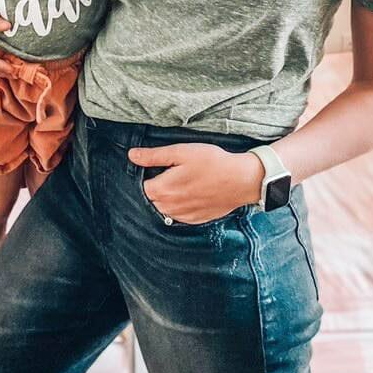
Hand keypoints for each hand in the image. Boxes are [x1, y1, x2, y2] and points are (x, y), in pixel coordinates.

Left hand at [128, 143, 263, 223]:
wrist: (241, 180)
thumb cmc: (211, 162)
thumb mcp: (180, 152)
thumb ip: (153, 156)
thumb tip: (132, 155)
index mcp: (163, 190)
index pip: (141, 188)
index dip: (145, 176)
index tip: (154, 168)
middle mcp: (170, 208)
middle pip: (151, 200)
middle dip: (155, 188)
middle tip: (168, 174)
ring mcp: (184, 216)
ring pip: (164, 210)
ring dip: (166, 199)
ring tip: (180, 183)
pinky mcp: (196, 220)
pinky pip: (179, 216)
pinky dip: (179, 207)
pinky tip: (189, 193)